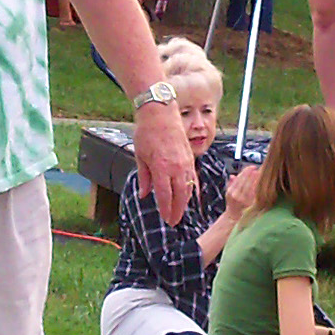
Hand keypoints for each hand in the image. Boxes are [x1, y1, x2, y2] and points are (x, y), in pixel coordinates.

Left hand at [131, 98, 196, 224]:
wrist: (160, 113)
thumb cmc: (147, 132)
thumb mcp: (140, 156)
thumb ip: (144, 177)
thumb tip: (144, 194)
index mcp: (161, 168)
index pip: (165, 196)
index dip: (166, 210)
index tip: (166, 220)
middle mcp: (176, 167)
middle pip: (180, 196)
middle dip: (177, 211)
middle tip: (174, 222)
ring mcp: (186, 162)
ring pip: (189, 188)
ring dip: (185, 202)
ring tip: (180, 212)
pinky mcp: (190, 157)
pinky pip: (194, 177)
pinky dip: (193, 189)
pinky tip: (190, 196)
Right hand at [224, 163, 261, 218]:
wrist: (234, 218)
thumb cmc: (232, 205)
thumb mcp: (228, 194)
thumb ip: (231, 184)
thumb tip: (232, 176)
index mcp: (231, 192)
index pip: (240, 178)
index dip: (247, 170)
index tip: (252, 167)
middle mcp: (237, 196)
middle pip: (246, 180)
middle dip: (253, 173)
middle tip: (259, 168)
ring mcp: (245, 200)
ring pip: (252, 186)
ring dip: (258, 179)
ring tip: (262, 174)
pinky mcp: (252, 204)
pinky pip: (257, 193)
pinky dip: (260, 187)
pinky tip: (263, 183)